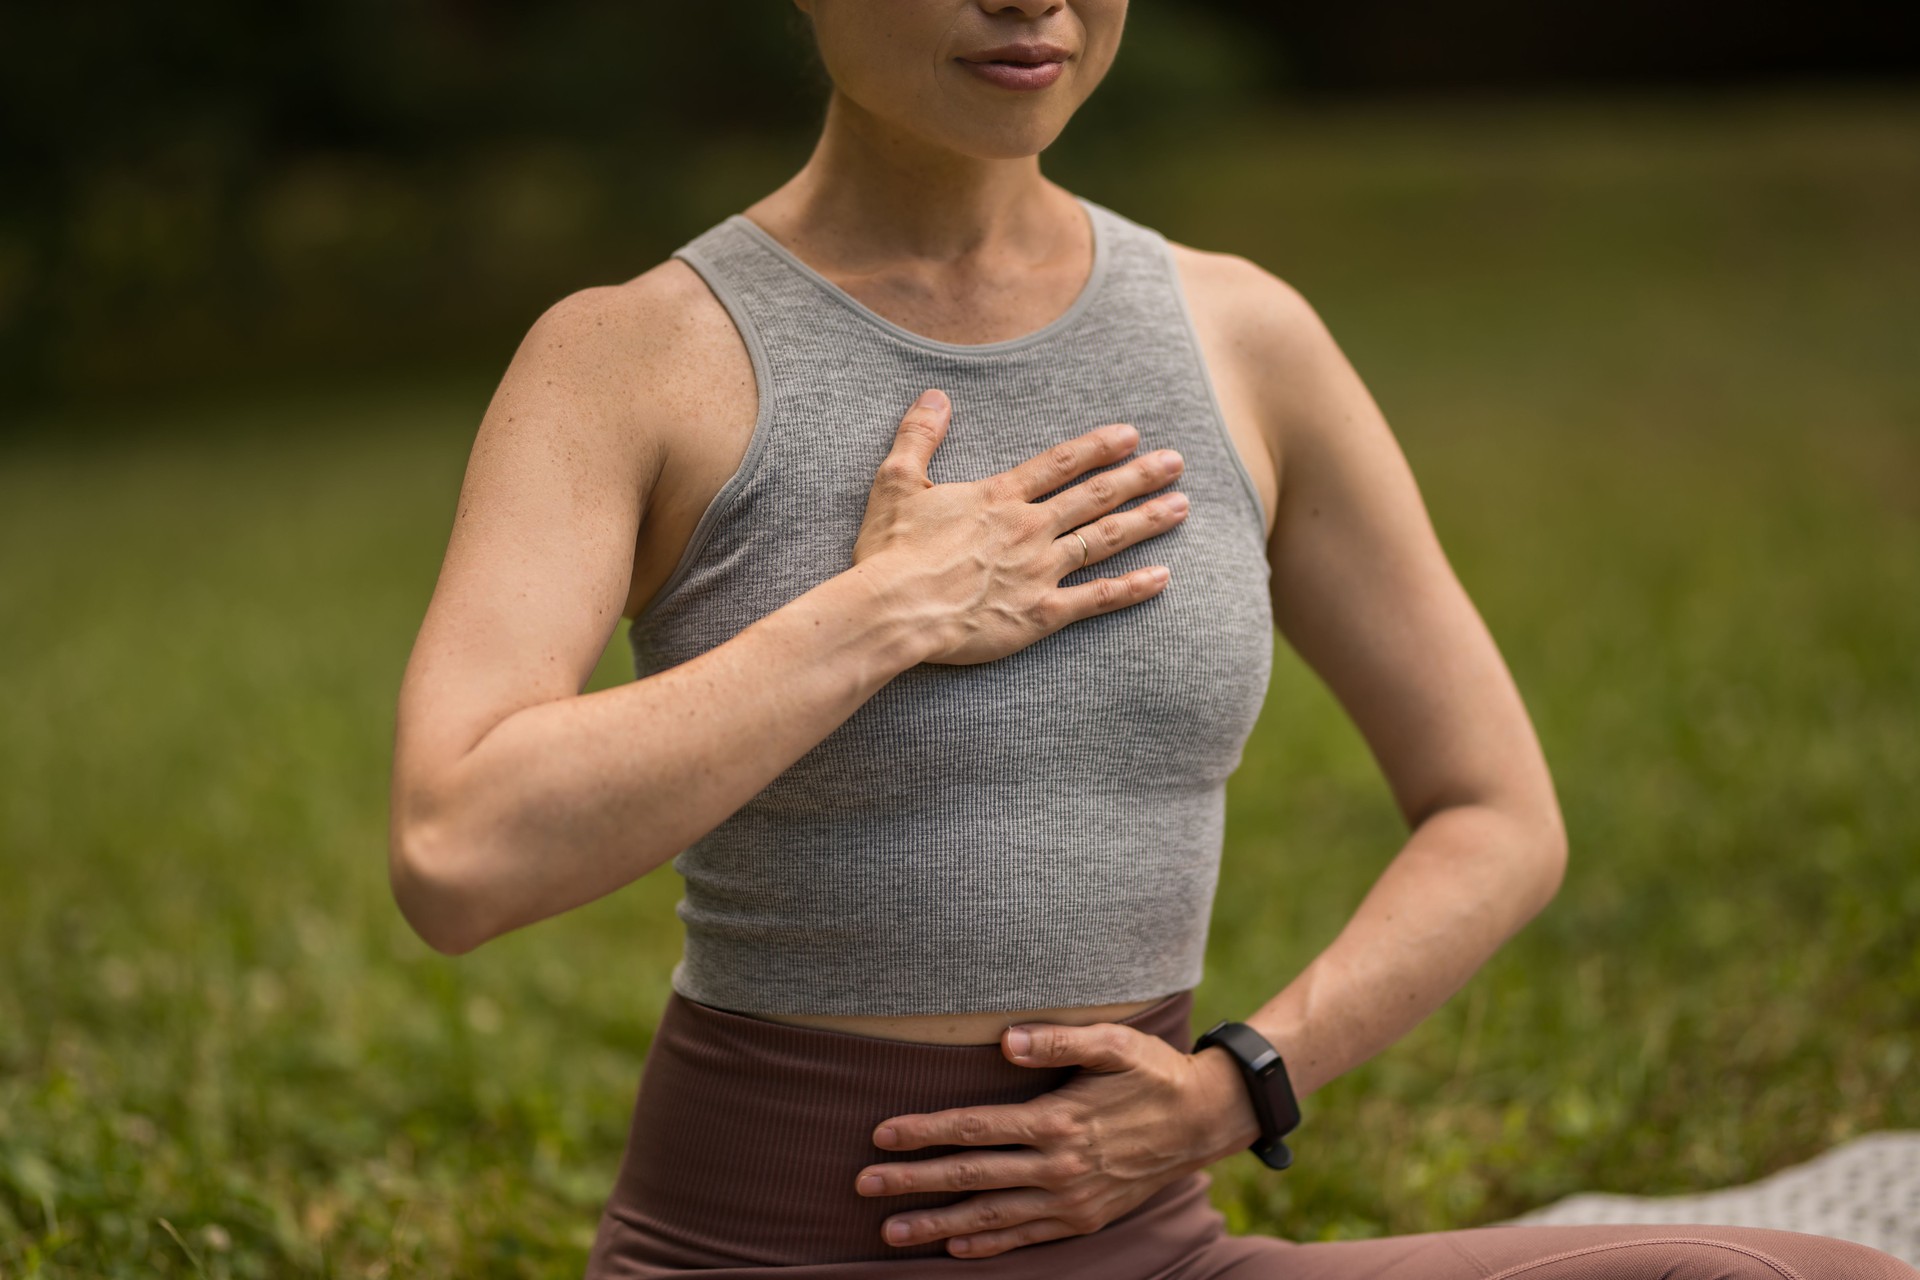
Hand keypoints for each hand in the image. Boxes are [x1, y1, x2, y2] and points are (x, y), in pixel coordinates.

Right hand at [850, 387, 1188, 665]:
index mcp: (999, 497)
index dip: (1099, 447)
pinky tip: (1163, 577)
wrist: (893, 611)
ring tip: (1182, 507)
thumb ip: (919, 437)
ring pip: (1105, 539)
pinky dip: (1132, 588)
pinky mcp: (1041, 614)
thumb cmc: (890, 552)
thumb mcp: (896, 482)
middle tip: (1177, 462)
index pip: (1060, 464)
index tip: (1132, 434)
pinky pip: (1097, 598)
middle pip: (1096, 496)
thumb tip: (935, 396)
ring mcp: (1039, 570)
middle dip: (1140, 476)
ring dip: (1146, 521)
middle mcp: (1029, 528)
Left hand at [853, 1018, 1260, 1256]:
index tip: (881, 1135)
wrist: (1203, 1121)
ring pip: (991, 1216)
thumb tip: (1005, 1040)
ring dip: (938, 1225)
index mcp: (1057, 1121)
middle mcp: (1058, 1167)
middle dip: (912, 1182)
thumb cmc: (1153, 1073)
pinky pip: (1026, 1238)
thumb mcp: (1113, 1043)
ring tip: (892, 1232)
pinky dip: (989, 1246)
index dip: (924, 1131)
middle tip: (863, 1186)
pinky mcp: (1083, 1218)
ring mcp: (1070, 1200)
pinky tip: (956, 1250)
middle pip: (970, 1176)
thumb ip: (1057, 1041)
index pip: (974, 1128)